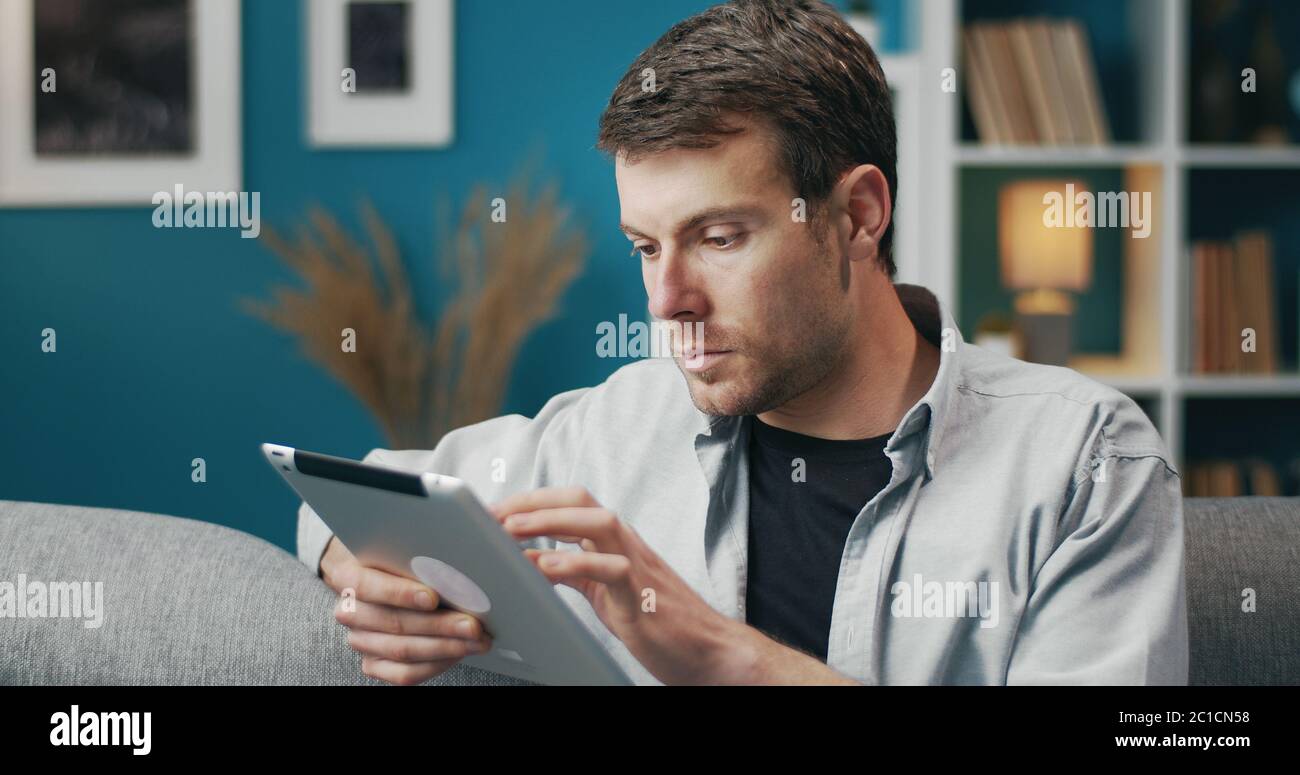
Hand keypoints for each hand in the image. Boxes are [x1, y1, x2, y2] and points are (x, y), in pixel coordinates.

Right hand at [320, 536, 492, 684]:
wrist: (377, 574)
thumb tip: (471, 528)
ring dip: (446, 647)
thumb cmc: (396, 555)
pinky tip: (460, 652)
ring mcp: (361, 640)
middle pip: (393, 623)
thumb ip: (426, 539)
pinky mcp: (374, 662)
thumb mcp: (403, 539)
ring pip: (402, 651)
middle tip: (473, 624)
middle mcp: (350, 611)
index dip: (400, 593)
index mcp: (349, 575)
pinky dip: (437, 665)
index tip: (433, 597)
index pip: (368, 586)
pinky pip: (405, 674)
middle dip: (439, 625)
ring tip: (477, 639)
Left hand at [489, 487, 753, 684]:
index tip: (492, 510)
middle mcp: (626, 544)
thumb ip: (570, 571)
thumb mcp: (602, 591)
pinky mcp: (642, 596)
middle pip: (580, 500)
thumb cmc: (655, 620)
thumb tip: (528, 559)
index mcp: (615, 542)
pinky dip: (577, 562)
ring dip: (550, 521)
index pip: (570, 503)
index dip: (530, 501)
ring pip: (598, 522)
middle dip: (533, 501)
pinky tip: (547, 567)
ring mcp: (637, 565)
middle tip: (492, 515)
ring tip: (512, 530)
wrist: (706, 650)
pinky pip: (611, 569)